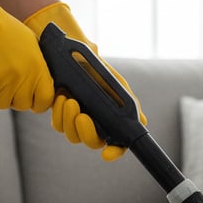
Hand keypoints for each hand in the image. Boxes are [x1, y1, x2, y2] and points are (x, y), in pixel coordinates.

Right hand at [0, 0, 53, 110]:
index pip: (45, 100)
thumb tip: (46, 83)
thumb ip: (40, 66)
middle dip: (15, 98)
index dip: (38, 102)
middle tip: (7, 83)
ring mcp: (3, 81)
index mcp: (38, 68)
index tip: (31, 98)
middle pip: (23, 105)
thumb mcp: (32, 44)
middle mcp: (23, 77)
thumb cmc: (2, 28)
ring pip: (3, 104)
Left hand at [24, 2, 145, 160]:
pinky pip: (58, 124)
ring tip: (68, 100)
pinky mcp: (58, 113)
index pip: (117, 143)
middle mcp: (95, 122)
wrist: (65, 48)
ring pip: (73, 135)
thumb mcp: (115, 81)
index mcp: (111, 118)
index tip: (108, 154)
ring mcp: (76, 119)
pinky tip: (60, 96)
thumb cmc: (93, 63)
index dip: (115, 151)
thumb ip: (129, 102)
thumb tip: (144, 123)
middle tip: (81, 115)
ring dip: (69, 120)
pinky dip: (58, 113)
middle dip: (87, 132)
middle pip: (93, 142)